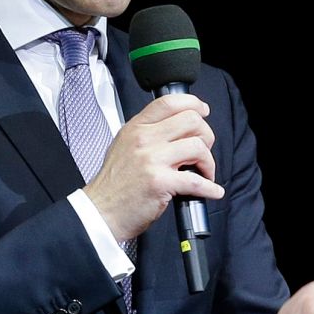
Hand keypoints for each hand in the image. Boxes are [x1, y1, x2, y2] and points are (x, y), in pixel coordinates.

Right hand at [83, 93, 221, 241]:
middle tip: (203, 152)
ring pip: (198, 147)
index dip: (193, 104)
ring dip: (209, 163)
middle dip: (206, 136)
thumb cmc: (114, 184)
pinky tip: (213, 191)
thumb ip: (147, 134)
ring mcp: (151, 159)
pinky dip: (211, 188)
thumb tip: (176, 128)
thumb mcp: (123, 146)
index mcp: (136, 128)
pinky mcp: (160, 182)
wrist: (101, 211)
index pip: (169, 102)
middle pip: (191, 121)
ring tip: (204, 174)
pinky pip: (197, 180)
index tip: (203, 111)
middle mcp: (144, 139)